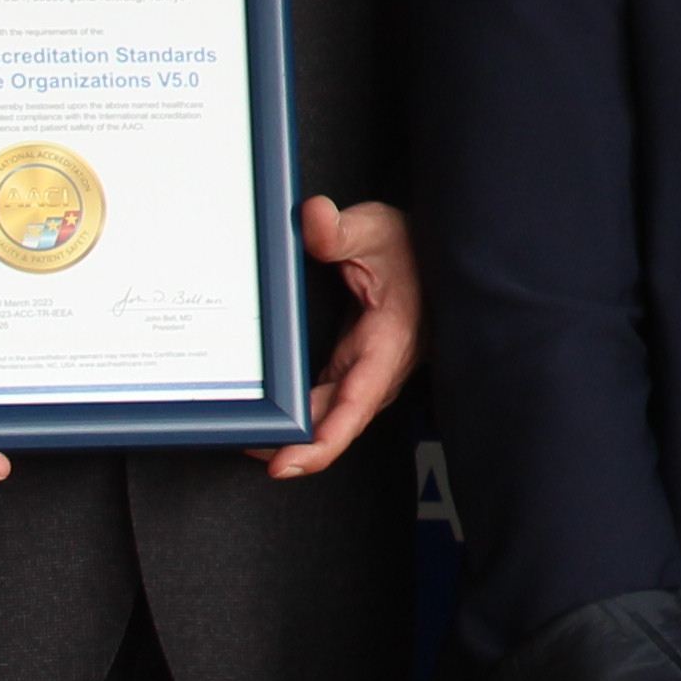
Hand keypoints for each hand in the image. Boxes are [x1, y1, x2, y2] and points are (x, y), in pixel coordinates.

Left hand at [260, 196, 419, 479]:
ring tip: (250, 439)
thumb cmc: (411, 245)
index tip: (287, 462)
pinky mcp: (358, 366)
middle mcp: (382, 366)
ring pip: (334, 415)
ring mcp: (370, 370)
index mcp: (390, 341)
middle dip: (296, 445)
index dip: (323, 440)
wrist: (435, 252)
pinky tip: (274, 419)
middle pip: (338, 420)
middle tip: (246, 447)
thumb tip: (312, 219)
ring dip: (298, 434)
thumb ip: (340, 229)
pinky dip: (304, 416)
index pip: (356, 401)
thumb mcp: (375, 230)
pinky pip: (332, 402)